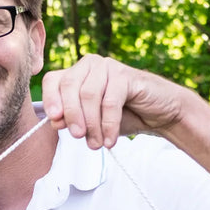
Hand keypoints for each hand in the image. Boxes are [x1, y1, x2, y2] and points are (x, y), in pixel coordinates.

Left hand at [41, 54, 184, 148]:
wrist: (158, 114)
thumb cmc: (122, 116)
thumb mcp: (91, 122)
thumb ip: (71, 120)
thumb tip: (55, 121)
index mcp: (76, 73)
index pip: (52, 80)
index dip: (50, 99)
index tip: (54, 120)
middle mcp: (89, 65)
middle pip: (69, 86)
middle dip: (71, 115)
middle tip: (78, 137)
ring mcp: (108, 67)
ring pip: (88, 95)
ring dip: (91, 124)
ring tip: (96, 144)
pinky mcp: (126, 75)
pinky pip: (110, 102)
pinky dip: (108, 124)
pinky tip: (110, 140)